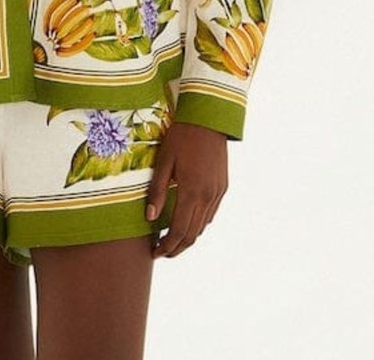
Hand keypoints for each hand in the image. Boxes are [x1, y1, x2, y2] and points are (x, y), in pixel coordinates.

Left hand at [145, 122, 227, 257]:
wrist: (209, 119)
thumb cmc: (182, 137)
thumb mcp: (164, 161)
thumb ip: (157, 190)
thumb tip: (150, 218)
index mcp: (192, 191)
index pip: (179, 230)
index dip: (167, 246)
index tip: (155, 252)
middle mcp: (208, 196)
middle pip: (192, 234)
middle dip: (177, 247)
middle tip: (161, 252)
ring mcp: (218, 192)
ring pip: (203, 226)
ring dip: (188, 237)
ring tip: (171, 240)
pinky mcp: (223, 187)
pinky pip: (210, 213)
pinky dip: (198, 224)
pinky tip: (188, 222)